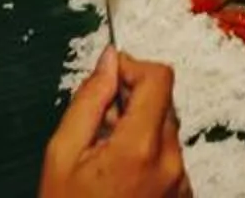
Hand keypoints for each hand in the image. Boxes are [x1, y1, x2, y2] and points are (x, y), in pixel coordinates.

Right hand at [41, 53, 188, 197]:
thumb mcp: (62, 155)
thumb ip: (88, 102)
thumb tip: (109, 60)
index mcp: (140, 148)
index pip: (159, 78)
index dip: (133, 69)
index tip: (110, 79)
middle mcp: (171, 164)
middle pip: (164, 103)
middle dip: (132, 103)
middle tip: (99, 127)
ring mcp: (180, 183)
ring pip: (167, 131)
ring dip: (140, 131)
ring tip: (106, 160)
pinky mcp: (183, 197)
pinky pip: (170, 158)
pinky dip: (149, 156)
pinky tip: (121, 178)